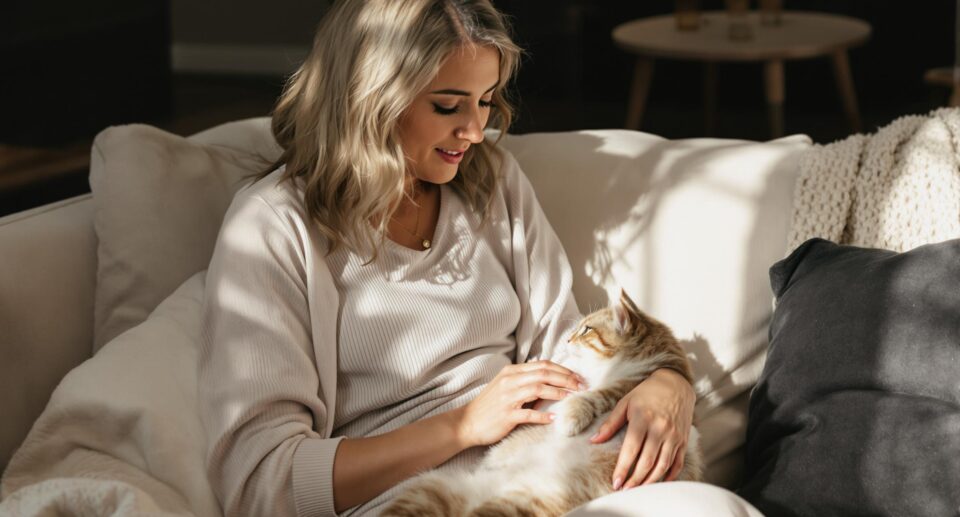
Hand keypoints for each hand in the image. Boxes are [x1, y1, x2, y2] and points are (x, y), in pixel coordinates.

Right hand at [455, 360, 585, 446]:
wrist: (466, 422)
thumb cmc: (489, 406)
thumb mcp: (505, 386)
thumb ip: (524, 380)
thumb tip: (549, 378)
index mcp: (511, 371)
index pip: (542, 365)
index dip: (563, 369)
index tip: (577, 377)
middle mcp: (510, 381)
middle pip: (543, 373)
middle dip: (566, 378)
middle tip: (582, 385)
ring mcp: (508, 397)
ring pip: (538, 388)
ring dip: (558, 392)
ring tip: (572, 396)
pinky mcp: (507, 415)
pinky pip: (529, 413)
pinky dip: (543, 416)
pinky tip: (554, 418)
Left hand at [590, 368, 694, 490]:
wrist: (676, 384)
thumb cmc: (646, 393)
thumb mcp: (625, 403)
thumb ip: (610, 423)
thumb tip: (594, 440)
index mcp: (643, 418)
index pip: (631, 449)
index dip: (623, 468)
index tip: (615, 482)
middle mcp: (660, 428)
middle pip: (647, 461)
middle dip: (635, 480)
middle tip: (625, 490)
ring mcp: (674, 435)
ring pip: (663, 465)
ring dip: (650, 481)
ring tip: (639, 489)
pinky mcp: (683, 439)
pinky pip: (677, 462)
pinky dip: (669, 476)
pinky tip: (658, 482)